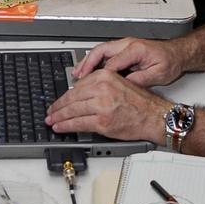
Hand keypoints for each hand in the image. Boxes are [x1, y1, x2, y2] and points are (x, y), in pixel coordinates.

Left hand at [47, 69, 168, 142]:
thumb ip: (98, 86)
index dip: (64, 96)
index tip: (58, 101)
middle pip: (71, 98)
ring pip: (72, 111)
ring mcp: (101, 106)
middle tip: (50, 111)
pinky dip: (66, 126)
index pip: (76, 86)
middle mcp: (102, 89)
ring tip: (51, 120)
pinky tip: (60, 127)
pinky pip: (78, 123)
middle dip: (58, 107)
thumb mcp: (118, 83)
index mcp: (105, 77)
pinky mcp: (102, 122)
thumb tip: (79, 93)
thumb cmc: (140, 103)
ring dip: (58, 117)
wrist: (154, 116)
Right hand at [72, 36, 185, 87]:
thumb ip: (140, 80)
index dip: (101, 75)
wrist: (178, 53)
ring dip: (87, 62)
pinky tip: (88, 71)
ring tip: (77, 74)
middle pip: (101, 51)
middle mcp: (128, 44)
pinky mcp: (123, 50)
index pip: (113, 62)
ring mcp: (124, 45)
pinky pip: (104, 54)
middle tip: (78, 77)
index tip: (92, 85)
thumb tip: (124, 87)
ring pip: (99, 51)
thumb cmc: (171, 62)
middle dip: (87, 64)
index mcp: (136, 49)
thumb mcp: (158, 74)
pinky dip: (94, 62)